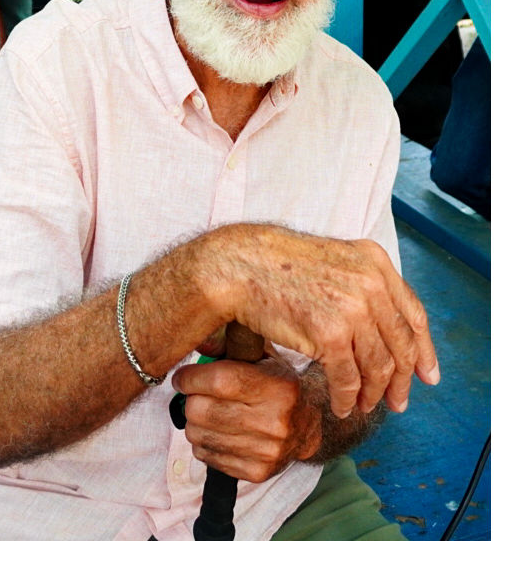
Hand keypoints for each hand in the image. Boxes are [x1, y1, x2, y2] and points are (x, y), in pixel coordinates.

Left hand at [171, 355, 318, 482]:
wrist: (309, 426)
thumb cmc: (278, 385)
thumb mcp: (265, 359)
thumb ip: (232, 350)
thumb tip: (195, 344)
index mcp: (277, 387)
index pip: (219, 381)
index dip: (191, 378)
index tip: (182, 378)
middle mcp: (274, 422)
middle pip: (201, 411)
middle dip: (190, 400)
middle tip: (195, 395)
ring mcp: (266, 451)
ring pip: (198, 435)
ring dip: (194, 422)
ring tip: (206, 413)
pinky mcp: (257, 472)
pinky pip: (206, 456)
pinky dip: (203, 442)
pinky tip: (216, 432)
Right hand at [207, 225, 439, 419]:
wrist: (239, 265)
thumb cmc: (276, 264)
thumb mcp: (333, 261)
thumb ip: (363, 284)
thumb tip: (386, 328)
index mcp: (374, 262)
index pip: (413, 314)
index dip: (424, 350)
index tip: (428, 375)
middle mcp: (370, 283)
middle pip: (400, 345)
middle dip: (402, 381)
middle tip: (398, 402)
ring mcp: (352, 309)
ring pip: (378, 366)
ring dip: (373, 394)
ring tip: (363, 406)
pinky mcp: (330, 334)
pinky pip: (348, 378)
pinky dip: (346, 397)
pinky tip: (340, 405)